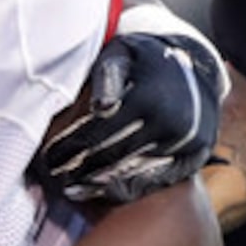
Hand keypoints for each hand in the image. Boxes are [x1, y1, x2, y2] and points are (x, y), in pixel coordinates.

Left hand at [40, 26, 225, 204]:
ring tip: (72, 190)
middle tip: (54, 177)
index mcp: (147, 98)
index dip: (67, 150)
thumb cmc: (146, 59)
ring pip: (132, 173)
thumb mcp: (124, 53)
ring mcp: (184, 144)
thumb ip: (107, 77)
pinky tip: (105, 192)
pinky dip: (129, 188)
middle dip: (78, 170)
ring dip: (98, 185)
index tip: (46, 160)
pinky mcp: (195, 156)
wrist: (198, 67)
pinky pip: (156, 180)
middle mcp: (168, 124)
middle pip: (111, 157)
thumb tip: (100, 108)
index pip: (95, 134)